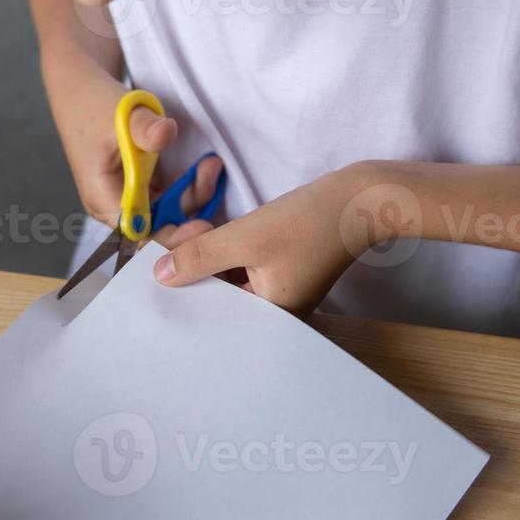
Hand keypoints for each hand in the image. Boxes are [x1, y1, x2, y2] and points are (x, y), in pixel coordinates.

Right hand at [62, 80, 223, 241]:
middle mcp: (115, 205)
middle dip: (190, 202)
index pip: (142, 234)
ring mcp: (129, 196)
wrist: (81, 88)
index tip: (203, 227)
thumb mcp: (122, 114)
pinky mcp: (140, 185)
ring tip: (211, 165)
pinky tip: (202, 167)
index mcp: (103, 199)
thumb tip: (166, 133)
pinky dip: (187, 184)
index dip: (173, 235)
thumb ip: (145, 128)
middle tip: (212, 170)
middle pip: (161, 224)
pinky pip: (169, 196)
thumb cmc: (93, 105)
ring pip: (168, 210)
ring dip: (192, 191)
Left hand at [152, 166, 378, 315]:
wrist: (361, 198)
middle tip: (175, 243)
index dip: (184, 290)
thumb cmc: (310, 222)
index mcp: (270, 321)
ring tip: (192, 232)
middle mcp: (276, 315)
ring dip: (209, 257)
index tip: (157, 269)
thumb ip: (200, 257)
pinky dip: (227, 252)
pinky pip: (243, 268)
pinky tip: (211, 233)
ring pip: (228, 280)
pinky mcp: (283, 272)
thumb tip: (161, 275)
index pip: (214, 316)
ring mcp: (280, 293)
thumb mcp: (245, 238)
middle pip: (220, 298)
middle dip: (194, 269)